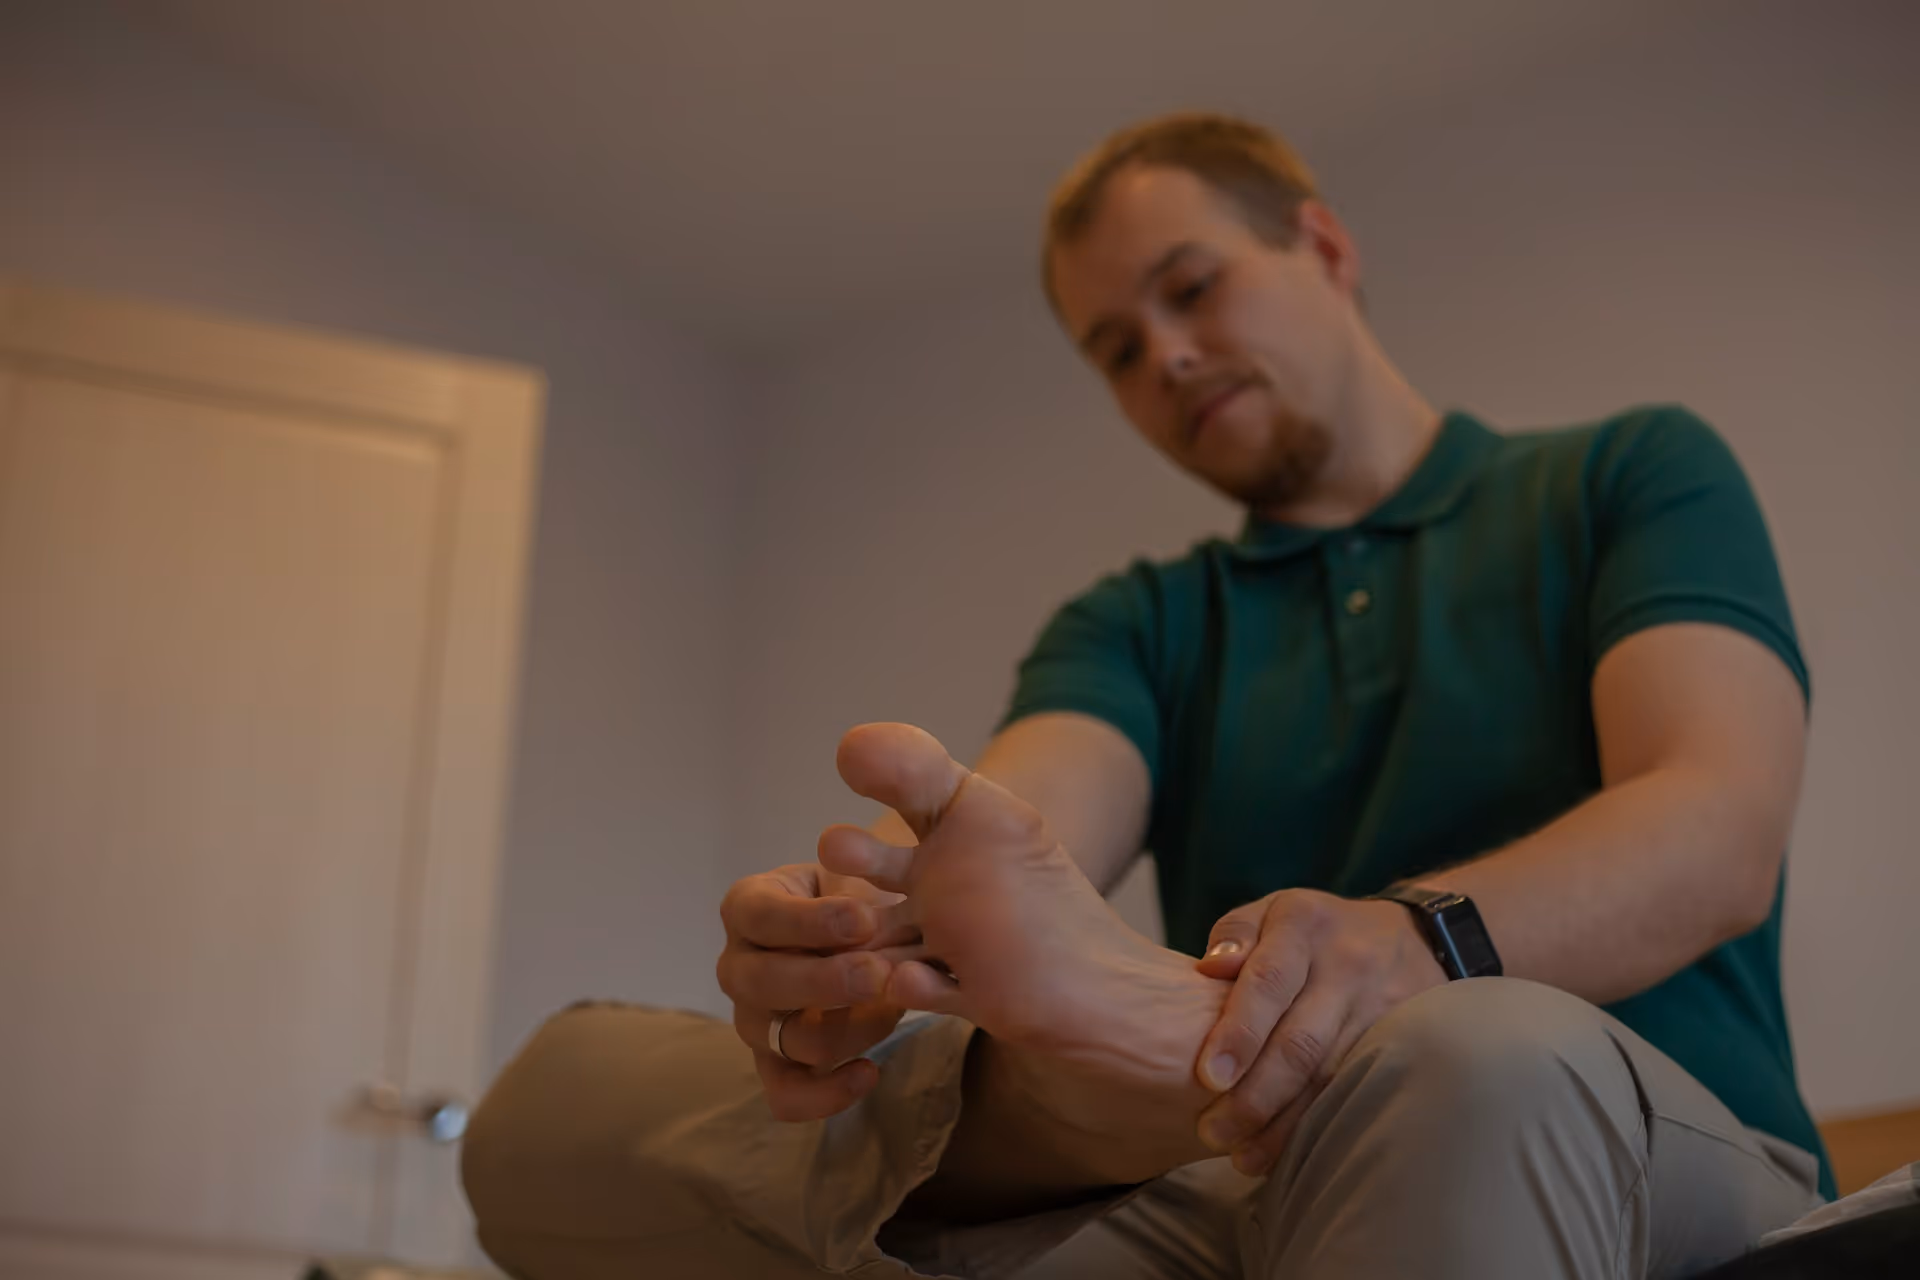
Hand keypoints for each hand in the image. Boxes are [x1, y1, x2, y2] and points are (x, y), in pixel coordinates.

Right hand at [715, 860, 915, 1121]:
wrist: (872, 928)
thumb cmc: (856, 894)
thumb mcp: (858, 872)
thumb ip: (861, 880)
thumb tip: (870, 917)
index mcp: (749, 906)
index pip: (762, 916)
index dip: (811, 922)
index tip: (864, 920)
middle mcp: (738, 964)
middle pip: (763, 983)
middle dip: (825, 981)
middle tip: (879, 974)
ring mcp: (753, 1019)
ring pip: (784, 1039)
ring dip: (845, 1029)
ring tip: (892, 1008)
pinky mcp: (775, 1062)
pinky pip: (785, 1093)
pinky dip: (824, 1094)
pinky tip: (868, 1072)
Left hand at [1189, 889, 1445, 1174]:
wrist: (1418, 937)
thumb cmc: (1319, 931)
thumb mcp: (1275, 909)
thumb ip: (1236, 933)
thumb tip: (1207, 969)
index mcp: (1304, 926)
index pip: (1269, 981)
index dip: (1240, 1032)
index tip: (1208, 1077)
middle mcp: (1347, 966)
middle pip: (1301, 1042)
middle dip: (1255, 1096)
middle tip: (1214, 1131)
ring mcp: (1382, 1008)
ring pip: (1332, 1076)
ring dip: (1285, 1124)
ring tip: (1243, 1157)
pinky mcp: (1404, 1043)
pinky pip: (1360, 1091)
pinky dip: (1322, 1125)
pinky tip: (1291, 1153)